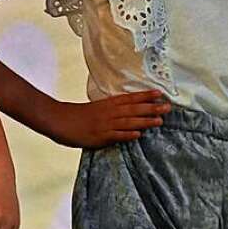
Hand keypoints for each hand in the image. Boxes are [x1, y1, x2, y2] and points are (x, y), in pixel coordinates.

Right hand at [48, 90, 170, 147]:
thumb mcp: (96, 108)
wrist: (59, 120)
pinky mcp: (99, 136)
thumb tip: (127, 110)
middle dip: (151, 108)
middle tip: (168, 107)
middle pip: (133, 109)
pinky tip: (138, 134)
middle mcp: (109, 112)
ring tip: (159, 121)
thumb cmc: (78, 115)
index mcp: (108, 104)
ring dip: (145, 121)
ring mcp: (105, 124)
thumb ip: (111, 109)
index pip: (130, 98)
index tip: (160, 93)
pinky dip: (127, 134)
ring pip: (128, 121)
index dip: (145, 96)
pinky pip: (115, 135)